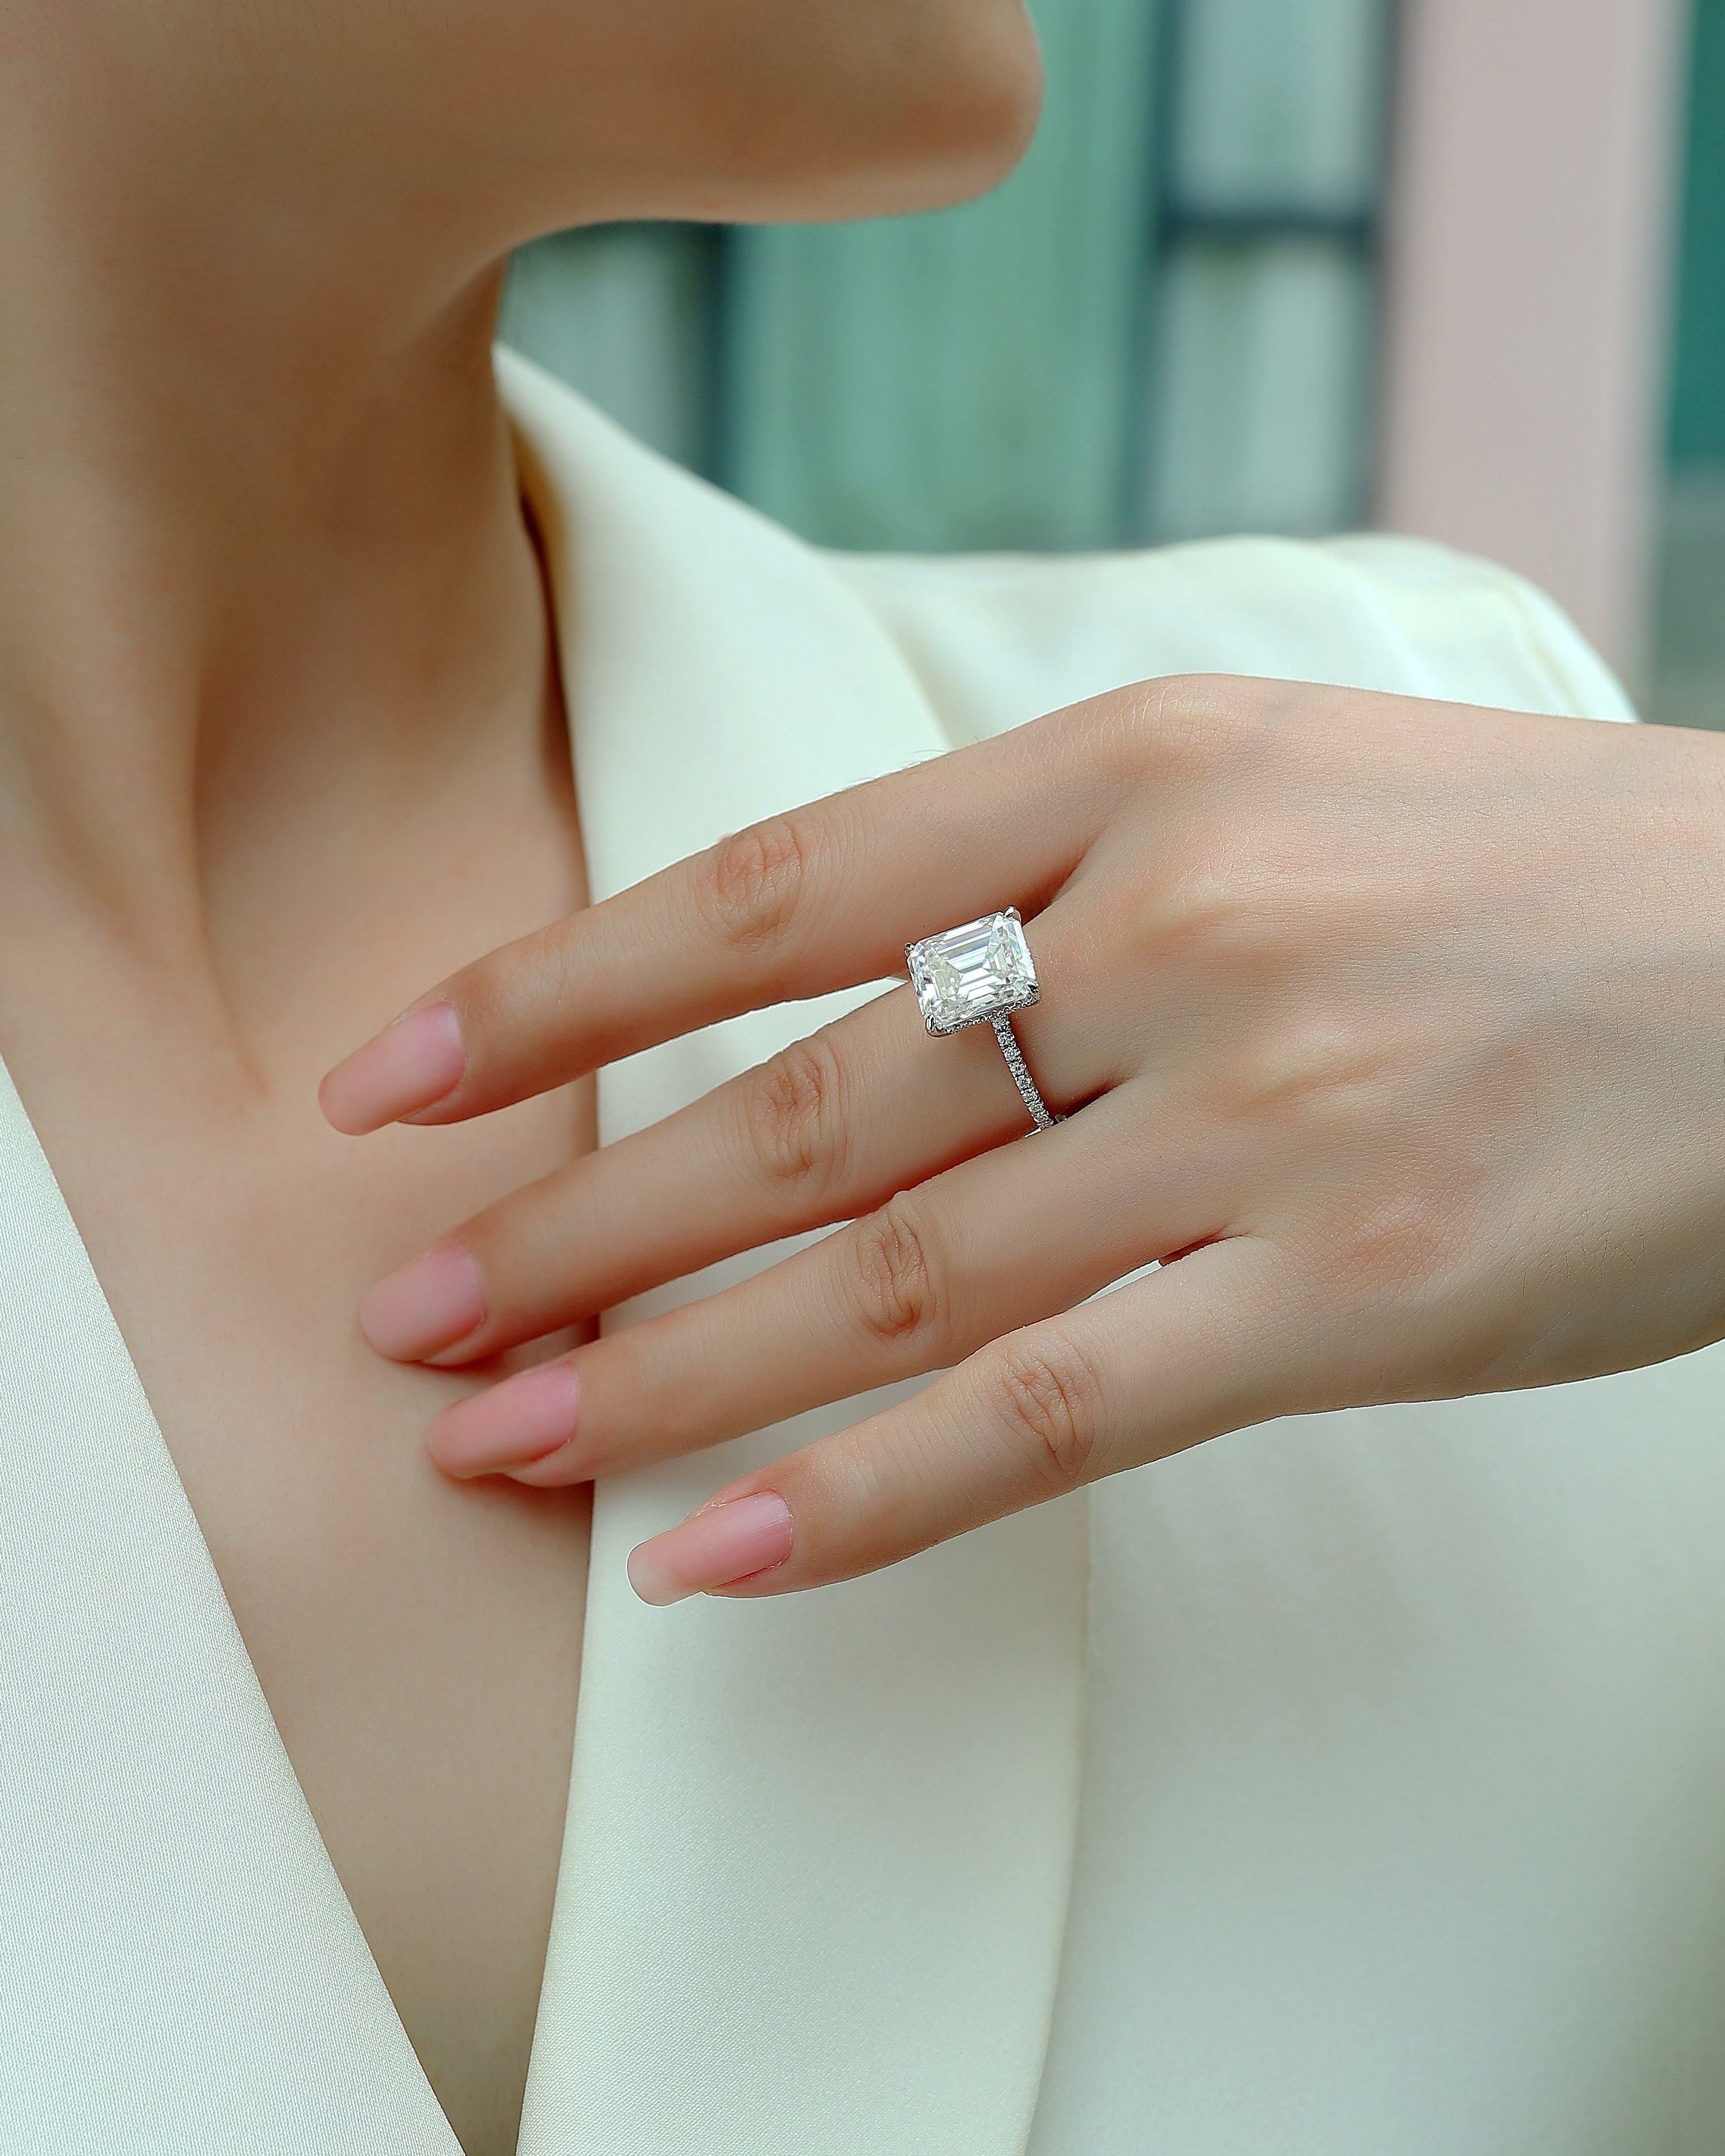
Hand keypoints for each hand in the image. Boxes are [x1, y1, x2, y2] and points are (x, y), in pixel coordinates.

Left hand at [319, 676, 1724, 1602]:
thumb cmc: (1522, 871)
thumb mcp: (1273, 780)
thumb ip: (1058, 869)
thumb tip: (833, 993)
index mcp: (1135, 770)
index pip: (770, 891)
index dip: (556, 994)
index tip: (398, 1082)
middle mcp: (1175, 931)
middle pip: (798, 1107)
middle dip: (573, 1223)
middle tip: (410, 1313)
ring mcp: (1264, 1114)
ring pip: (890, 1272)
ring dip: (667, 1372)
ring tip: (502, 1442)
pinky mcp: (1355, 1288)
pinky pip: (1052, 1410)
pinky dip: (863, 1497)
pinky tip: (714, 1557)